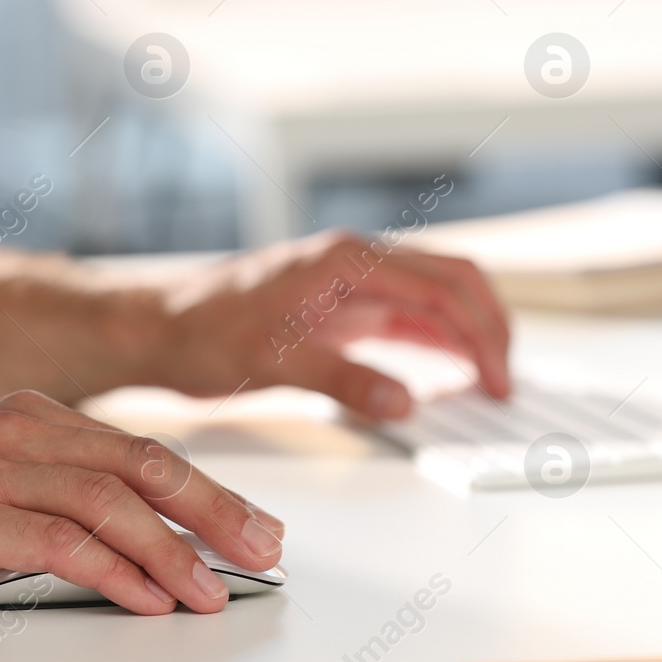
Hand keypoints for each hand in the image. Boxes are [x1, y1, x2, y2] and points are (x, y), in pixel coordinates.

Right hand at [0, 391, 283, 615]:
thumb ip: (53, 493)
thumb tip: (139, 537)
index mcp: (31, 419)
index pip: (143, 453)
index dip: (208, 492)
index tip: (254, 526)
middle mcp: (18, 433)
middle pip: (145, 467)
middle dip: (215, 513)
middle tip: (262, 551)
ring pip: (112, 503)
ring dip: (174, 553)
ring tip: (211, 592)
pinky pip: (59, 543)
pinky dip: (114, 572)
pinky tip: (146, 599)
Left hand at [151, 230, 510, 419]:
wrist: (156, 325)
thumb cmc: (202, 330)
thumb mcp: (273, 362)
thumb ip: (343, 380)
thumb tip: (403, 401)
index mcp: (349, 261)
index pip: (445, 287)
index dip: (482, 335)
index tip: (497, 381)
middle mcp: (356, 262)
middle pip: (454, 280)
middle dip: (490, 327)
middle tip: (505, 382)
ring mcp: (349, 282)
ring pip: (435, 295)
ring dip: (467, 332)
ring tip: (489, 379)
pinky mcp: (338, 305)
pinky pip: (405, 315)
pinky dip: (435, 341)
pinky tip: (444, 371)